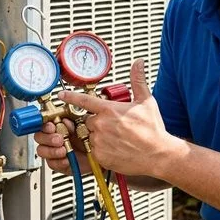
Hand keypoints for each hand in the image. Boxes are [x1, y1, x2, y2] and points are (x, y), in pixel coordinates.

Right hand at [34, 119, 90, 174]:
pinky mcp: (58, 163)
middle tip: (59, 139)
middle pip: (39, 137)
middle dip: (48, 138)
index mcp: (57, 126)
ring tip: (64, 150)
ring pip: (42, 150)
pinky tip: (66, 159)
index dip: (45, 125)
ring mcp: (54, 151)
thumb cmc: (90, 138)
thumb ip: (73, 121)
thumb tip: (64, 121)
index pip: (44, 123)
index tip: (52, 126)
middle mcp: (53, 138)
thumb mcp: (83, 125)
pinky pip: (52, 164)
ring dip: (52, 150)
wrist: (98, 154)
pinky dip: (59, 162)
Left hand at [58, 59, 175, 176]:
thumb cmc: (153, 130)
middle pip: (88, 120)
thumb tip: (138, 63)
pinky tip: (115, 148)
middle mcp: (101, 124)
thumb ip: (138, 80)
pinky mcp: (99, 156)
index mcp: (109, 110)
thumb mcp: (146, 101)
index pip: (83, 101)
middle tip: (115, 126)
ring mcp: (99, 141)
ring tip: (117, 139)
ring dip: (98, 136)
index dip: (70, 97)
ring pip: (90, 135)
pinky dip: (101, 149)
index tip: (61, 95)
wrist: (158, 154)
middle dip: (97, 122)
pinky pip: (93, 150)